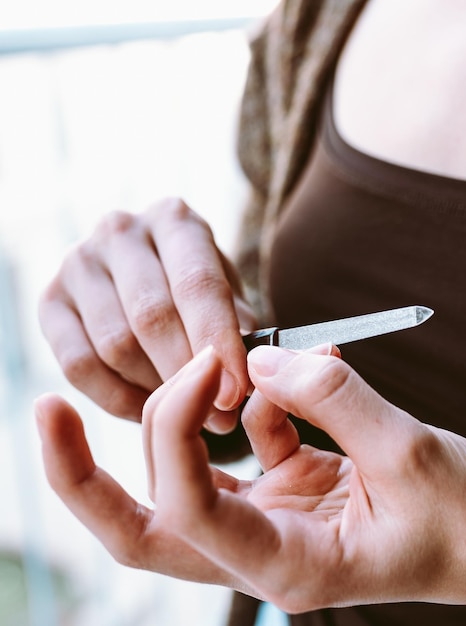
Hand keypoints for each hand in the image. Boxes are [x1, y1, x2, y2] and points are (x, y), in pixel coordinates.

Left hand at [35, 344, 465, 615]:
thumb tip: (269, 357)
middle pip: (146, 529)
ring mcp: (272, 520)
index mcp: (289, 566)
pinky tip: (291, 372)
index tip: (213, 361)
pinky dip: (255, 400)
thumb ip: (335, 398)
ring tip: (205, 362)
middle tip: (48, 409)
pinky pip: (243, 443)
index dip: (179, 429)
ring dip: (176, 421)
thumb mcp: (411, 452)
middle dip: (86, 474)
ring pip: (183, 485)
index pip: (190, 510)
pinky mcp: (289, 488)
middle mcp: (265, 549)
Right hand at [38, 198, 254, 429]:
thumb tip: (240, 382)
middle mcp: (120, 230)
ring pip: (115, 345)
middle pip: (152, 317)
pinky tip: (148, 410)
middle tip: (219, 416)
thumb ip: (237, 330)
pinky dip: (117, 399)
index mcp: (174, 220)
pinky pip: (78, 366)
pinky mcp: (49, 301)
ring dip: (156, 390)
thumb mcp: (228, 294)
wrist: (151, 272)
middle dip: (188, 376)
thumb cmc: (197, 288)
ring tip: (189, 412)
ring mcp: (78, 263)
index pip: (197, 285)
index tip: (235, 393)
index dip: (217, 343)